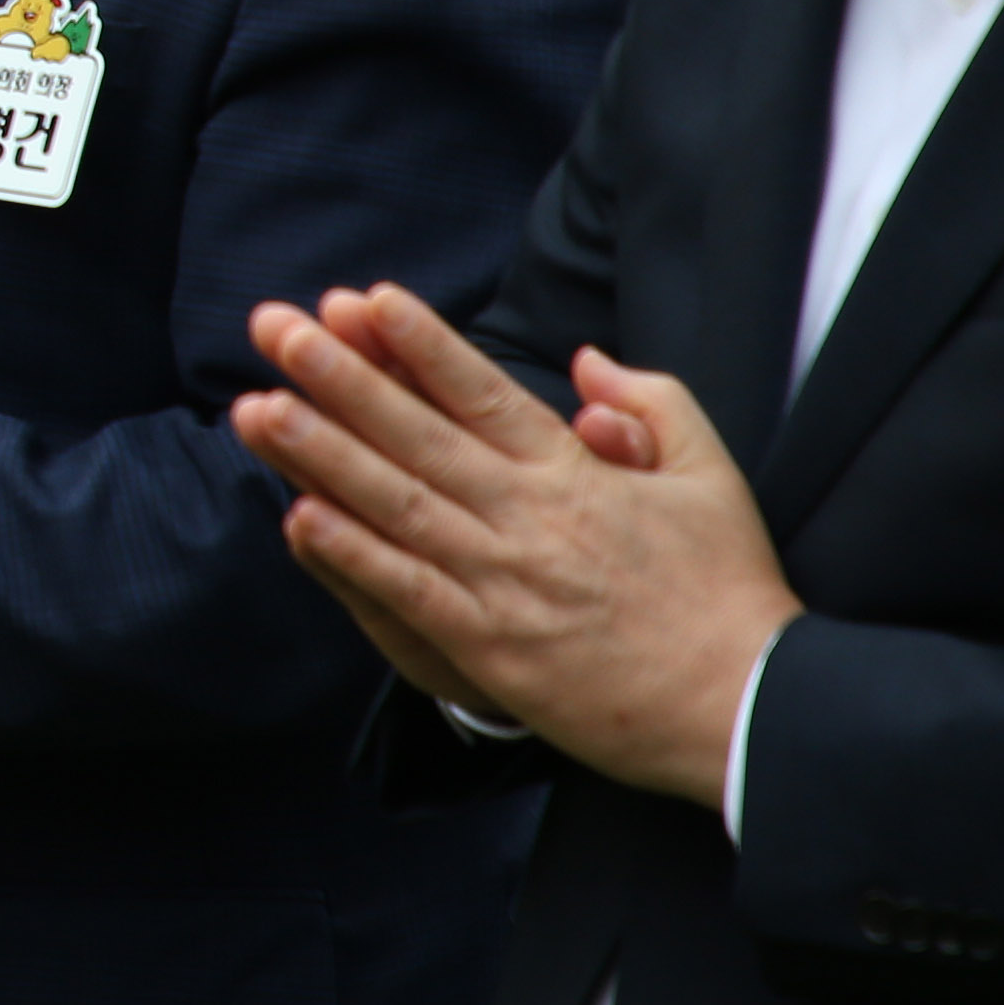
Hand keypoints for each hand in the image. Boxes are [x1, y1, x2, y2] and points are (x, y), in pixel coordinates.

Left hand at [229, 284, 799, 809]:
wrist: (747, 705)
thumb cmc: (726, 590)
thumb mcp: (709, 475)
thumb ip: (651, 405)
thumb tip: (584, 363)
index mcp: (575, 472)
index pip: (483, 391)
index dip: (419, 342)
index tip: (362, 299)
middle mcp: (529, 517)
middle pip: (418, 434)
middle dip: (339, 377)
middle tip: (274, 328)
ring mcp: (504, 582)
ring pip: (397, 504)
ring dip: (321, 454)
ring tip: (256, 407)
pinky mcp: (491, 647)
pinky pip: (407, 590)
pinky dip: (352, 554)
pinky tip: (298, 516)